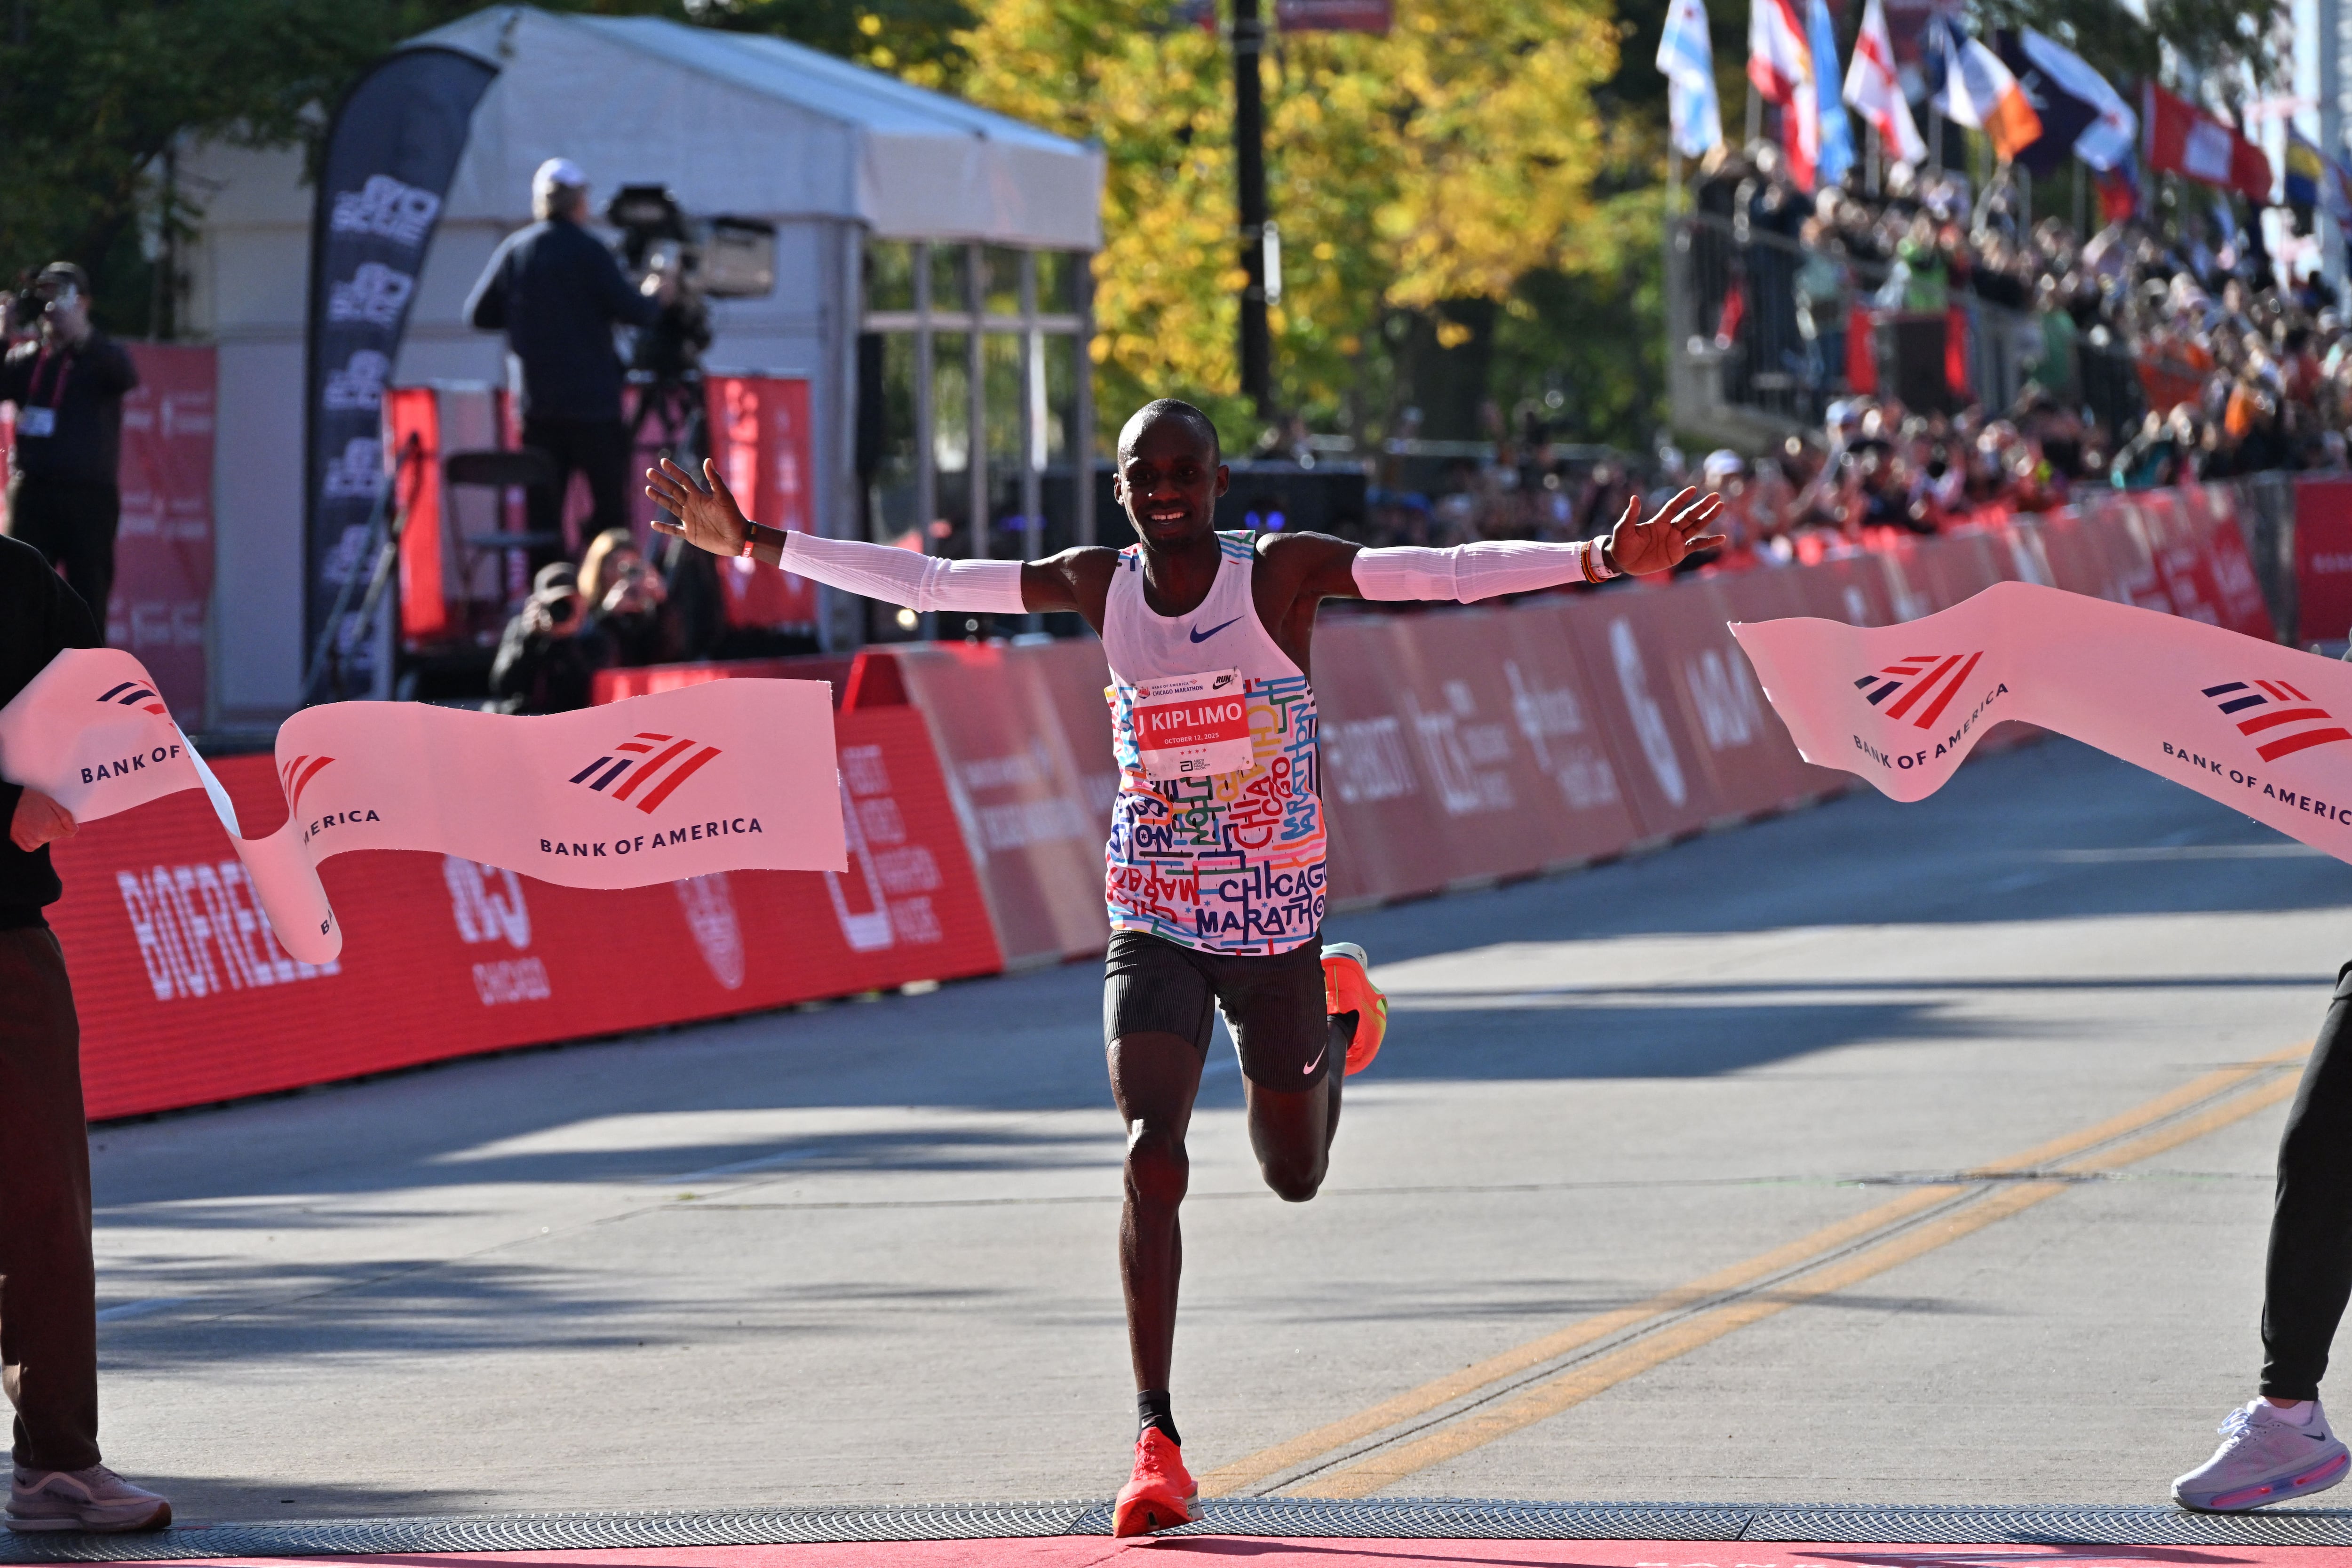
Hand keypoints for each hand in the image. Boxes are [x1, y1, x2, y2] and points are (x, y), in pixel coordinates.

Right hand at [10, 787, 75, 851]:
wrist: (5, 806)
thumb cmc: (28, 801)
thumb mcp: (50, 803)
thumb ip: (65, 817)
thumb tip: (75, 828)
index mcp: (51, 826)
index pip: (70, 832)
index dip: (66, 824)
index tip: (58, 818)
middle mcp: (43, 837)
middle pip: (57, 835)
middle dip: (53, 826)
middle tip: (41, 815)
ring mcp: (34, 843)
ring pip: (46, 839)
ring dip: (43, 832)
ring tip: (32, 820)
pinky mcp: (26, 847)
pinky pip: (36, 843)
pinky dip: (34, 837)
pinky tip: (27, 827)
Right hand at [645, 457, 750, 557]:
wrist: (738, 538)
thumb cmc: (734, 516)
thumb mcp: (724, 497)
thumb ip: (714, 480)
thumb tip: (707, 460)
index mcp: (700, 496)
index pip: (684, 480)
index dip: (674, 471)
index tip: (663, 461)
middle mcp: (692, 505)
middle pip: (673, 490)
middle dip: (661, 481)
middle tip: (649, 472)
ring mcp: (690, 519)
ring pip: (671, 506)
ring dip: (659, 498)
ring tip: (648, 489)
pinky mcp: (690, 533)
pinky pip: (674, 530)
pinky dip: (664, 528)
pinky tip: (653, 524)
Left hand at [1602, 487, 1726, 575]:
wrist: (1623, 563)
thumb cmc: (1621, 544)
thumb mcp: (1623, 530)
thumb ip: (1630, 515)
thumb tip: (1634, 498)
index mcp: (1658, 522)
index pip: (1673, 507)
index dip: (1682, 498)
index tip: (1692, 489)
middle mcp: (1669, 529)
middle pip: (1689, 515)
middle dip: (1702, 506)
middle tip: (1715, 496)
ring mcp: (1675, 540)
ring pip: (1695, 527)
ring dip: (1708, 518)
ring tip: (1720, 507)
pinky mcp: (1678, 553)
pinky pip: (1696, 546)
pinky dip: (1708, 542)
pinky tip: (1721, 538)